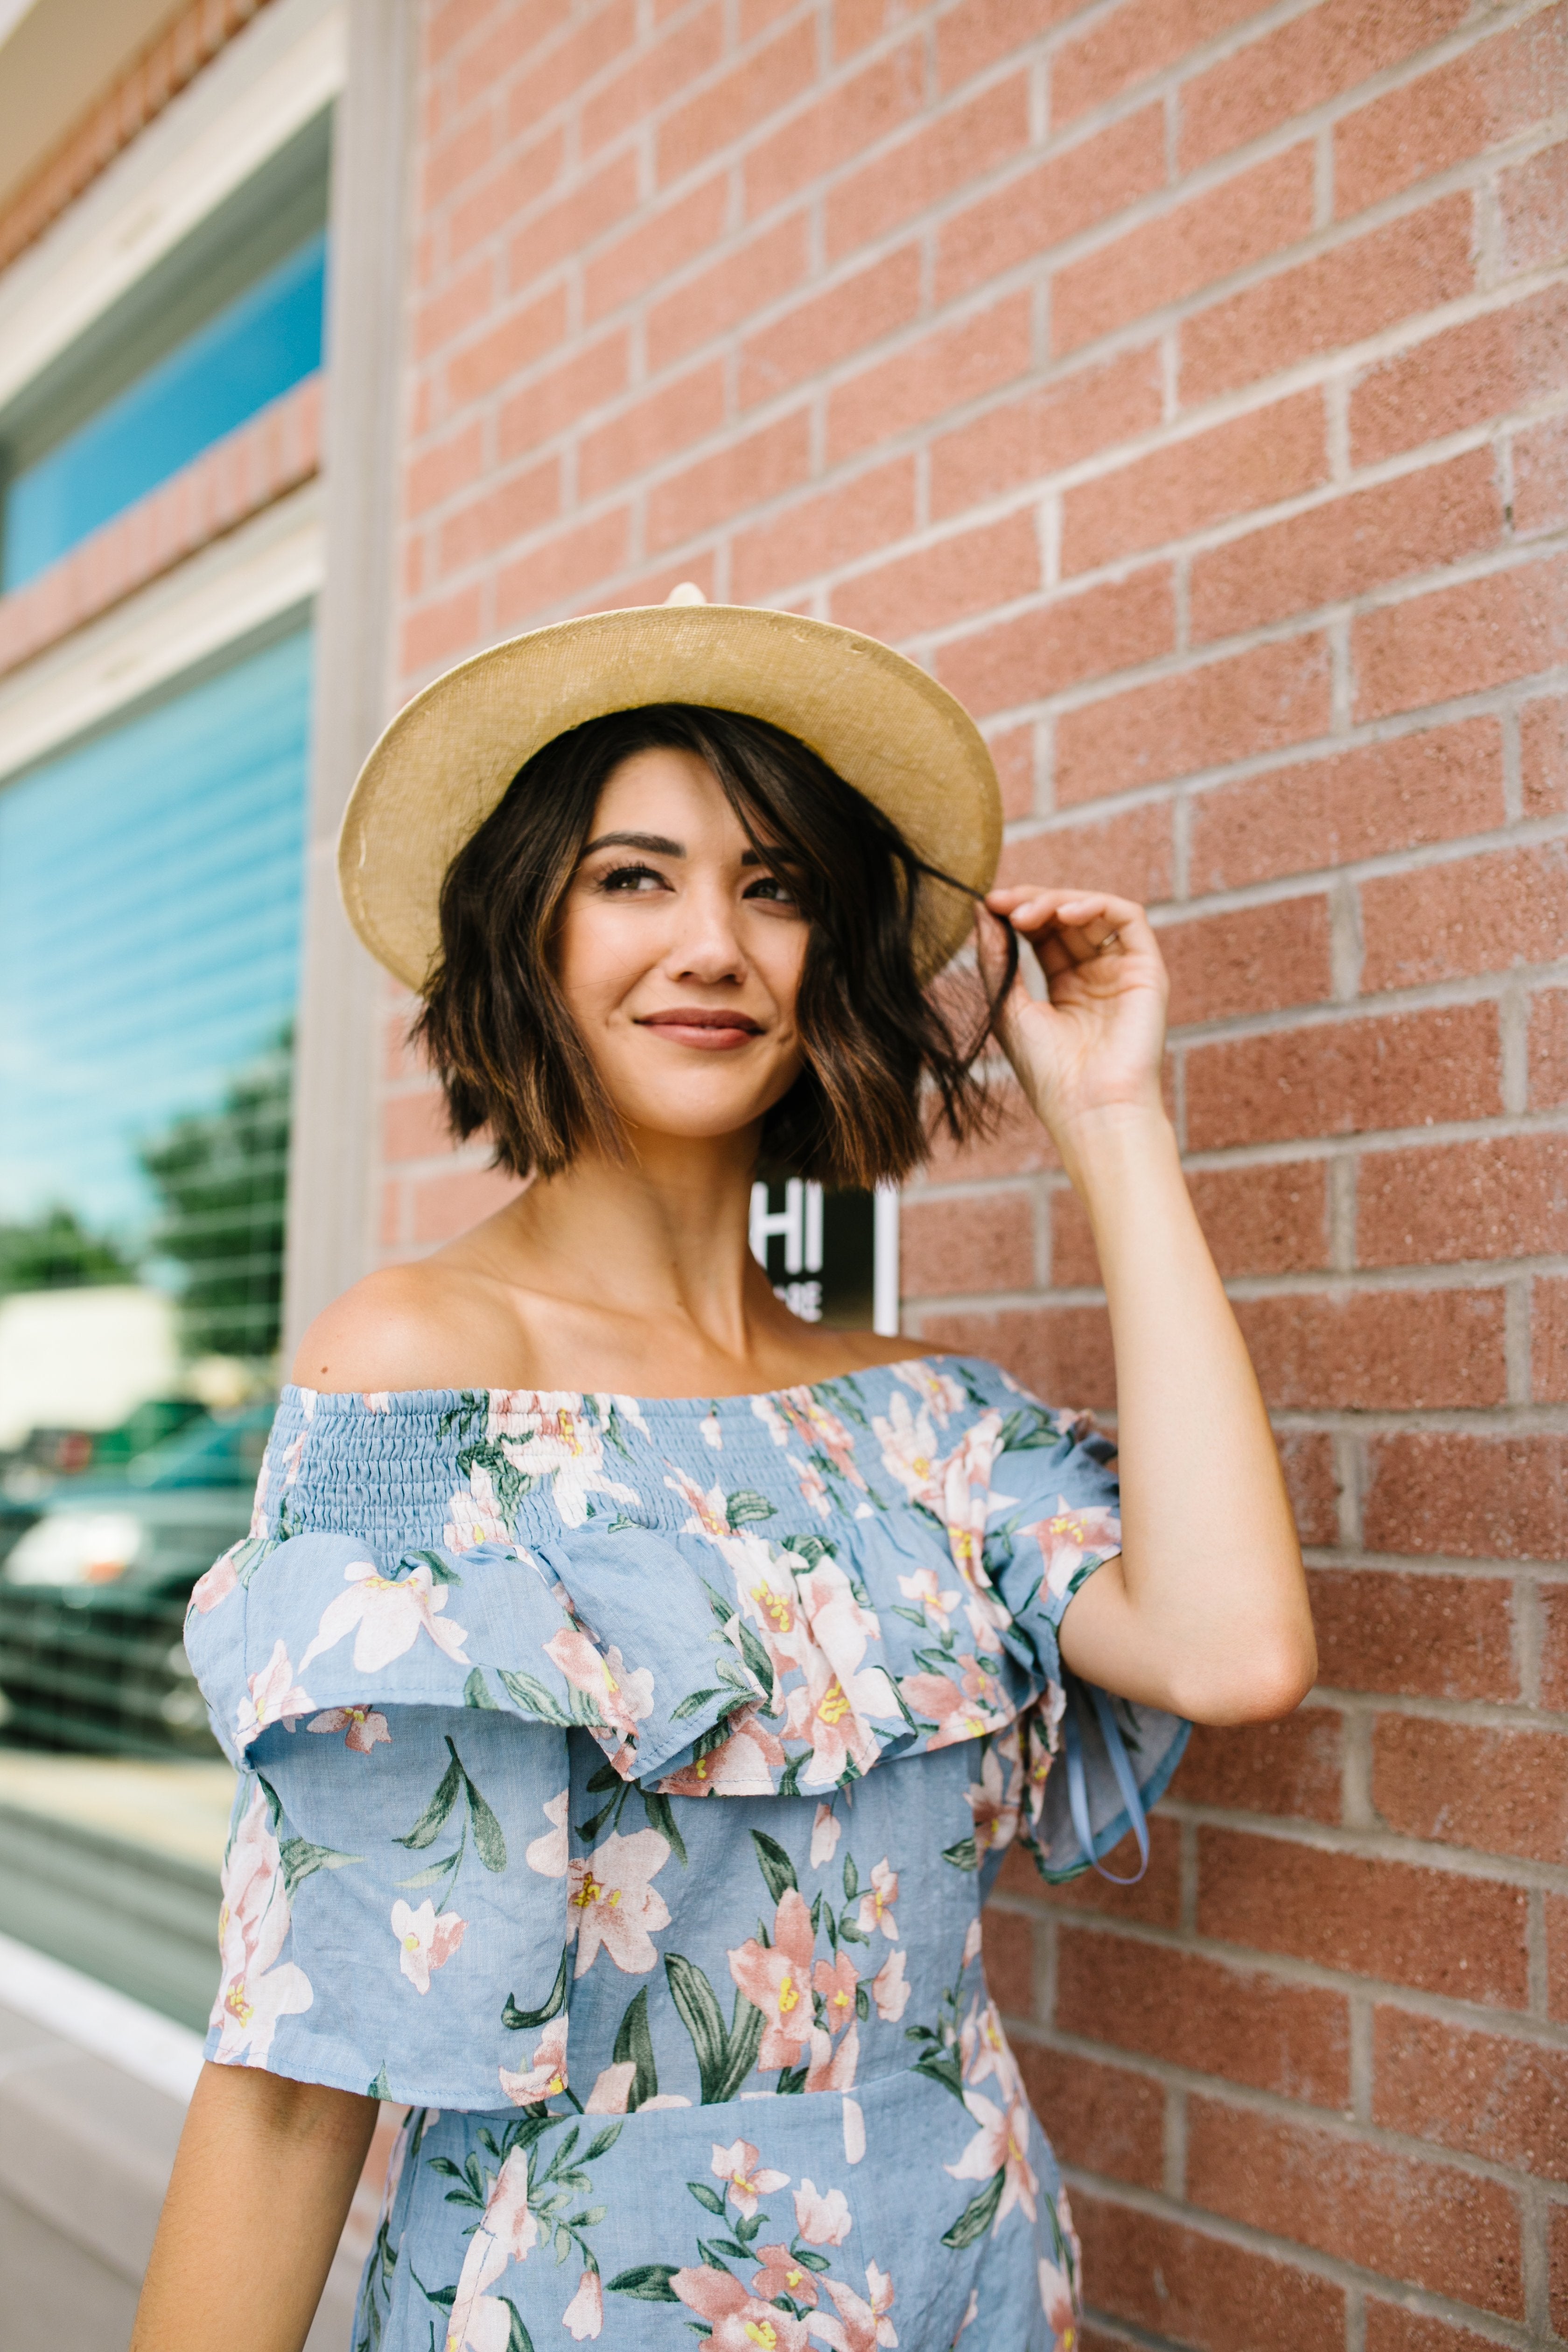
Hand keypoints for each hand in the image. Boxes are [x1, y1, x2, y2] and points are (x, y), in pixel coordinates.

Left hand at [981, 887, 1168, 1167]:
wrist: (1090, 1110)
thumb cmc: (1048, 1074)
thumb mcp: (1008, 1008)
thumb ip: (995, 958)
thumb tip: (980, 909)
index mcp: (1066, 988)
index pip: (1042, 933)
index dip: (1016, 912)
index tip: (986, 905)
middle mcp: (1098, 976)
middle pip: (1066, 917)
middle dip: (1032, 902)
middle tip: (1000, 904)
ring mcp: (1124, 971)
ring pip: (1094, 911)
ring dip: (1057, 902)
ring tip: (1023, 914)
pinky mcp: (1148, 970)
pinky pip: (1128, 918)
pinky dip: (1095, 905)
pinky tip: (1062, 915)